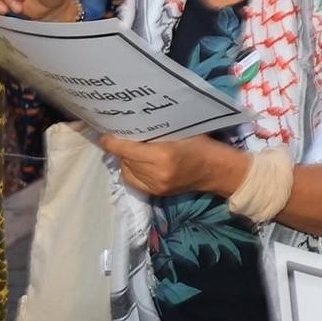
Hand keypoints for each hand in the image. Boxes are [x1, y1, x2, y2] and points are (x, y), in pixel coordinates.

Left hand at [100, 132, 235, 196]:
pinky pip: (133, 181)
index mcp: (162, 155)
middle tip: (123, 136)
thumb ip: (154, 132)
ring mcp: (155, 185)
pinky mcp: (156, 193)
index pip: (126, 149)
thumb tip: (130, 126)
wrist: (216, 170)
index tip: (105, 135)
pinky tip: (136, 163)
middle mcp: (156, 173)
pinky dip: (130, 170)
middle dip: (121, 148)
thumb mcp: (179, 131)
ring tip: (131, 149)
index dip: (112, 142)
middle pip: (125, 159)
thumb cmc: (200, 144)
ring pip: (127, 170)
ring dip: (126, 160)